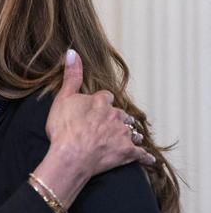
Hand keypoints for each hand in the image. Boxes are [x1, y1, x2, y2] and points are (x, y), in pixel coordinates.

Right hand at [45, 49, 152, 173]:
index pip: (106, 97)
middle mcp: (116, 116)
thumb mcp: (63, 98)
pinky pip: (141, 154)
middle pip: (122, 114)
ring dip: (131, 134)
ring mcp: (123, 134)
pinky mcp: (128, 152)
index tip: (96, 107)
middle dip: (117, 119)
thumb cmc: (64, 129)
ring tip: (129, 137)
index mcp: (101, 102)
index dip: (101, 102)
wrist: (71, 156)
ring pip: (132, 132)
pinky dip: (145, 157)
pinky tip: (149, 159)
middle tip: (110, 124)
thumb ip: (71, 76)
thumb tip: (72, 52)